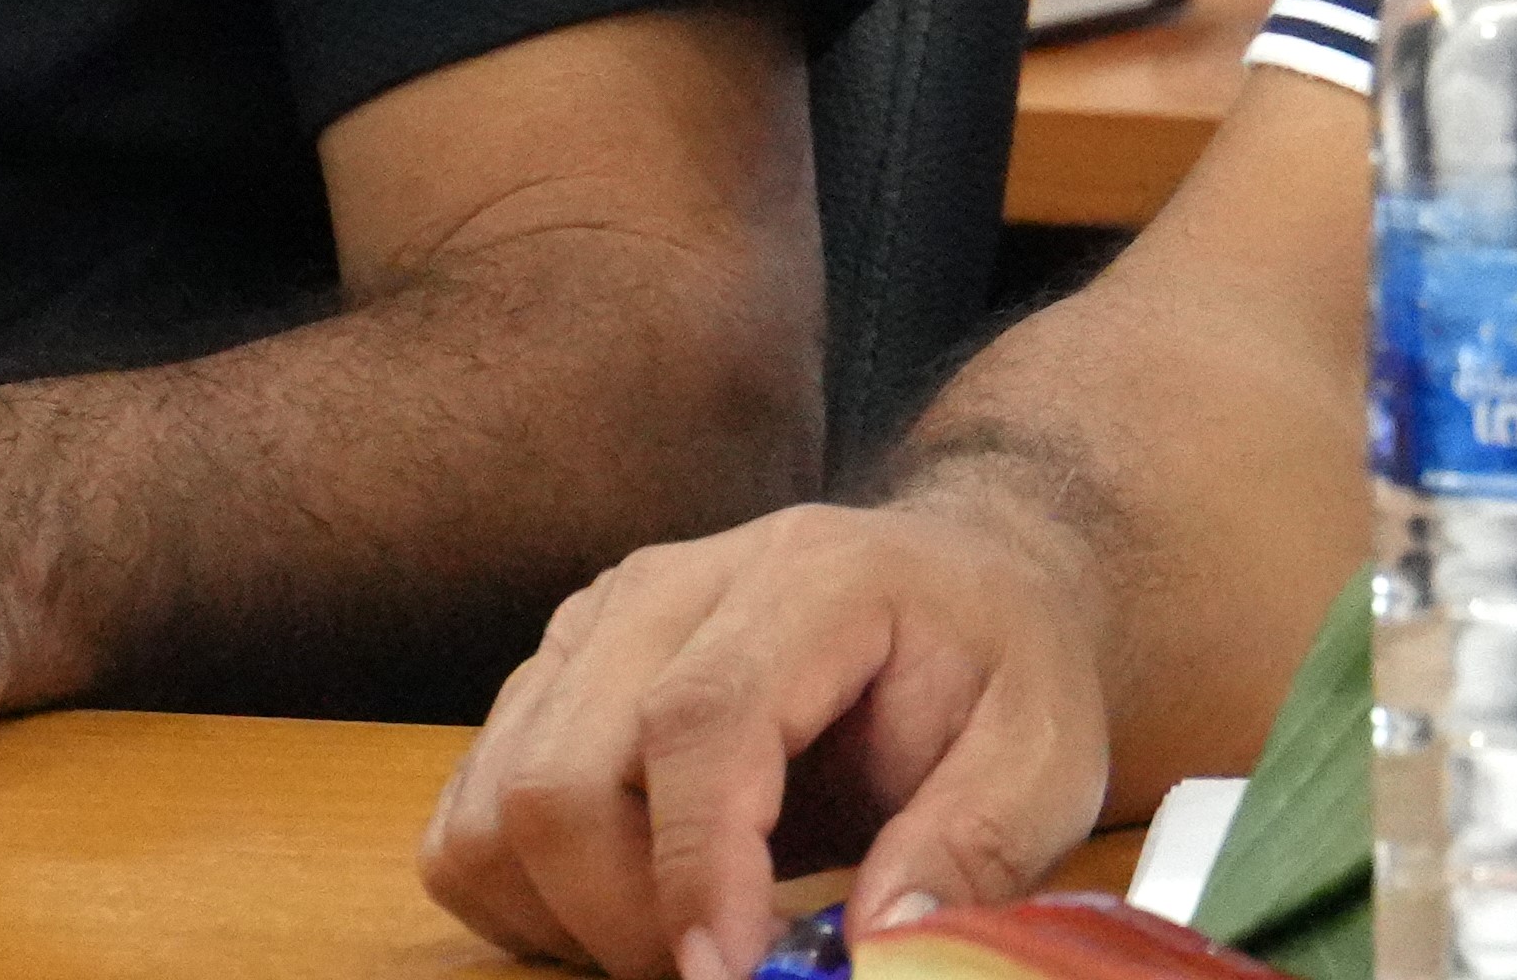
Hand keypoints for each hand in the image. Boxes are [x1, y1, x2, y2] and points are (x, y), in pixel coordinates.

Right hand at [418, 498, 1116, 979]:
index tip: (726, 974)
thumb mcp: (1048, 755)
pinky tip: (633, 906)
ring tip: (688, 936)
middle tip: (721, 970)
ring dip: (567, 919)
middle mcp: (677, 584)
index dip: (692, 870)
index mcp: (813, 576)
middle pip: (560, 775)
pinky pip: (468, 822)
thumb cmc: (1000, 669)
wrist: (963, 586)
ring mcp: (595, 627)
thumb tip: (875, 942)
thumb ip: (973, 846)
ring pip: (494, 807)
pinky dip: (526, 901)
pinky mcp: (550, 680)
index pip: (699, 721)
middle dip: (623, 918)